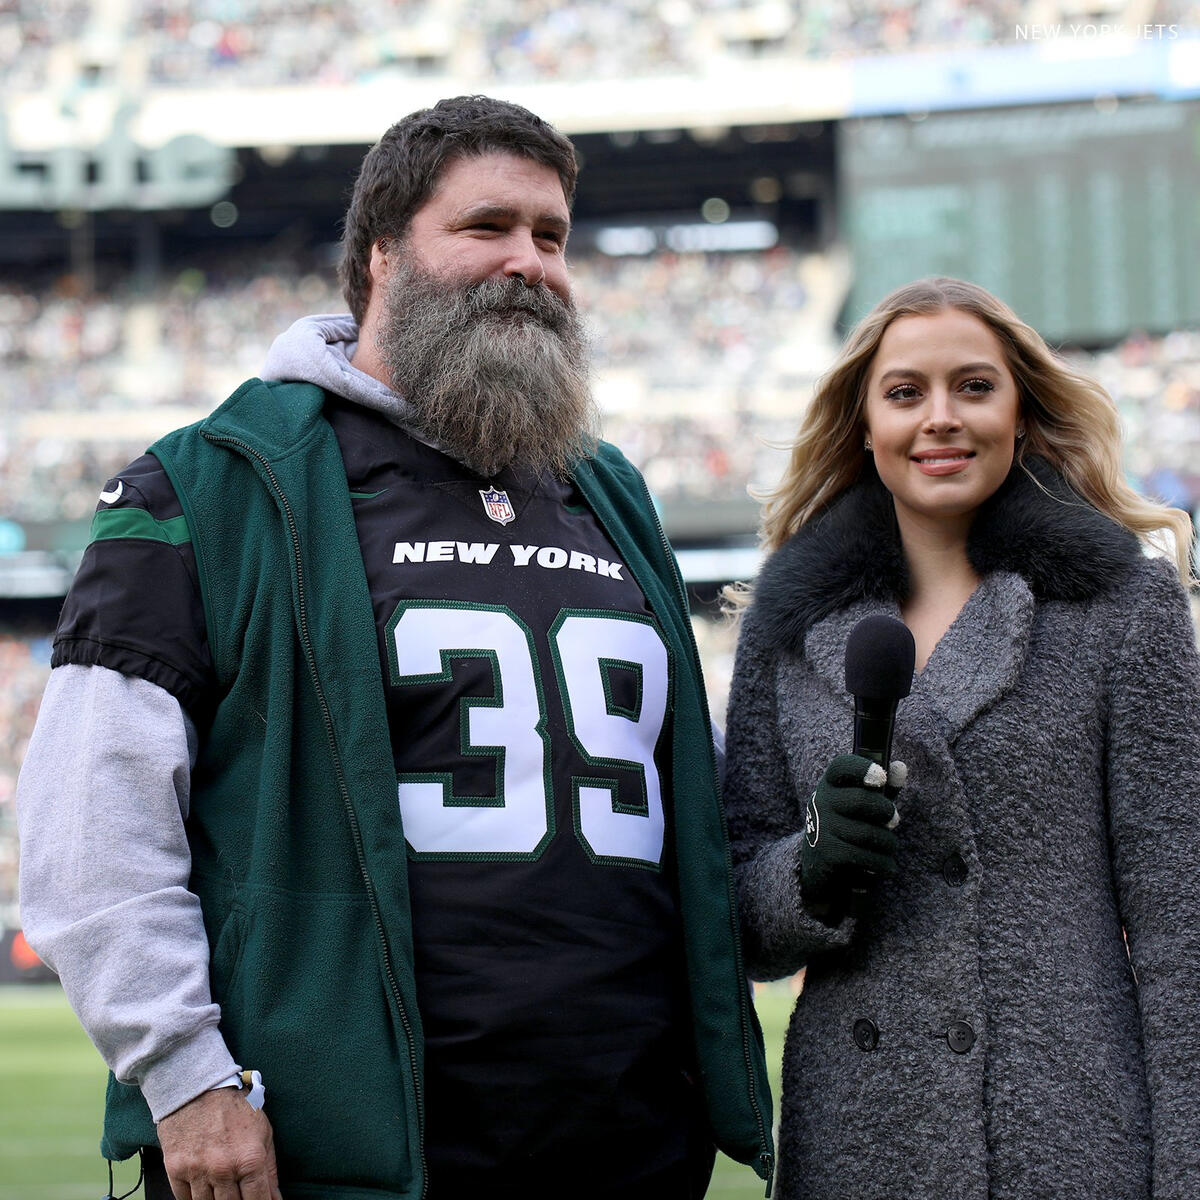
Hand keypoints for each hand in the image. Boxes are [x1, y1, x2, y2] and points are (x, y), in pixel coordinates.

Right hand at [157, 1085, 281, 1199]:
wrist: (197, 1087)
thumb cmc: (235, 1107)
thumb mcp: (263, 1131)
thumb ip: (270, 1169)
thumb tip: (275, 1199)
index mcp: (249, 1158)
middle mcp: (223, 1168)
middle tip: (240, 1195)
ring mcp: (198, 1172)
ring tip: (223, 1192)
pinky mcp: (175, 1171)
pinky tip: (204, 1192)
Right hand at [799, 753, 902, 915]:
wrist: (820, 864)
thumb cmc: (848, 825)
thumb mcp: (862, 805)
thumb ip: (883, 788)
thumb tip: (901, 767)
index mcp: (830, 783)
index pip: (842, 766)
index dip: (862, 768)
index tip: (881, 777)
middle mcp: (821, 801)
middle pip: (862, 800)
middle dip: (886, 811)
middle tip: (895, 821)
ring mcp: (821, 827)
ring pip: (868, 833)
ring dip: (888, 843)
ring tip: (889, 846)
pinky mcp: (826, 852)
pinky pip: (863, 856)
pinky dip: (882, 863)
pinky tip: (885, 865)